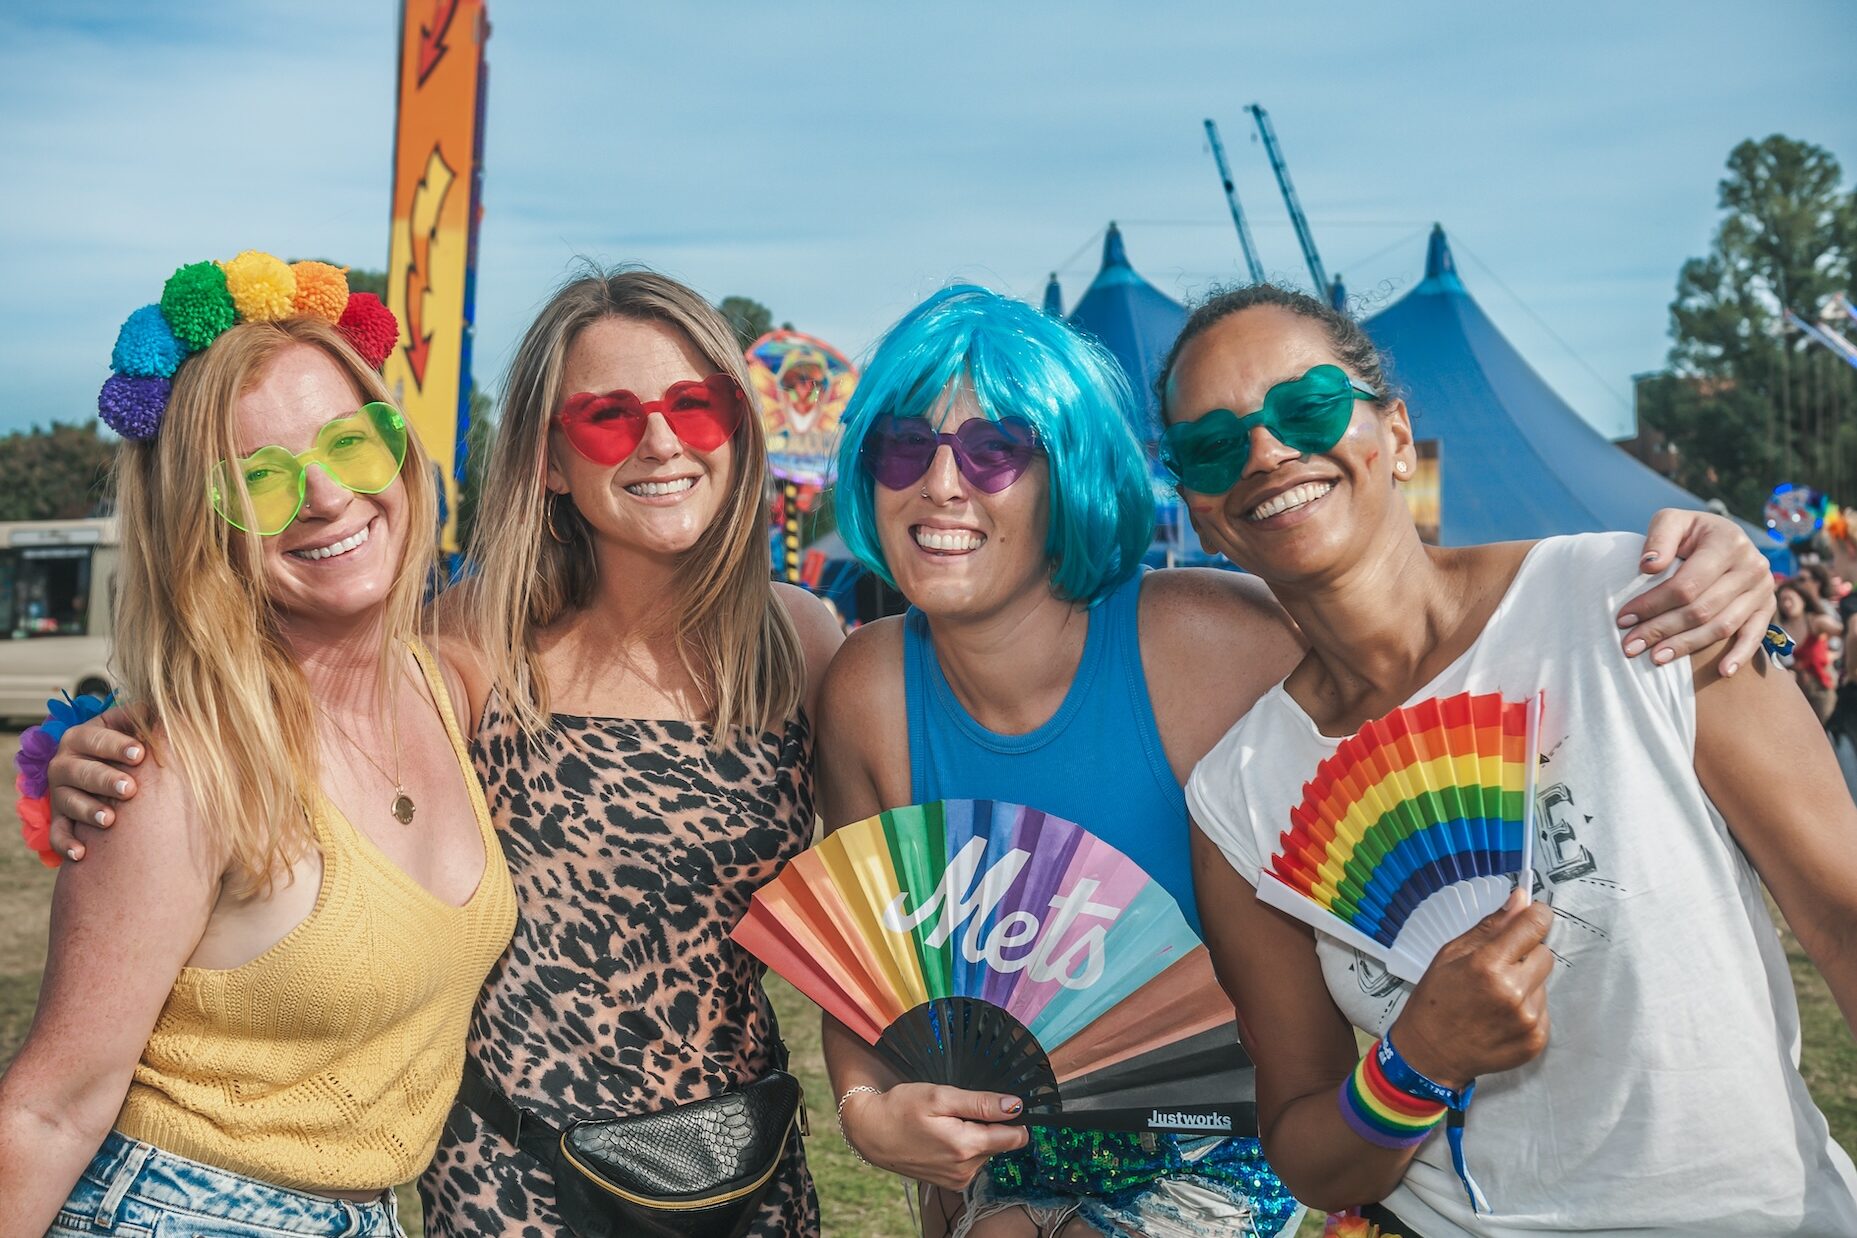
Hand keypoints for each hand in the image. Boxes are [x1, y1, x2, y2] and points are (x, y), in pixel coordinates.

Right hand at [46, 709, 144, 861]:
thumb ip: (146, 718)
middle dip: (105, 779)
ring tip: (110, 819)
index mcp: (81, 737)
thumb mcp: (134, 729)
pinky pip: (58, 834)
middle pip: (80, 771)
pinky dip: (67, 844)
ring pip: (68, 802)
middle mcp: (64, 764)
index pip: (95, 738)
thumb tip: (168, 708)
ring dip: (88, 810)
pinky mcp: (60, 819)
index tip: (140, 753)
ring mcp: (60, 793)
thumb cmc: (129, 749)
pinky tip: (82, 853)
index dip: (116, 744)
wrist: (112, 776)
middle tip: (130, 788)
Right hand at [838, 1083, 1027, 1189]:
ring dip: (974, 1135)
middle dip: (987, 1124)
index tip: (997, 1104)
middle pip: (999, 1143)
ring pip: (986, 1151)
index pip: (1015, 1137)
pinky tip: (942, 1136)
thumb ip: (981, 1103)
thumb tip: (1015, 1106)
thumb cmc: (902, 1109)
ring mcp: (958, 1179)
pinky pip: (971, 1161)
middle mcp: (966, 1169)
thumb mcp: (940, 1097)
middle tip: (957, 1111)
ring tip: (945, 1123)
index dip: (1012, 1117)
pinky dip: (963, 1147)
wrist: (871, 1132)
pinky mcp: (950, 1182)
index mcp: (967, 1147)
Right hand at [1387, 889, 1553, 1089]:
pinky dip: (1527, 1008)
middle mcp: (1513, 992)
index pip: (1535, 925)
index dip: (1535, 917)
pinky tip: (1502, 1016)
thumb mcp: (1451, 954)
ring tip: (1497, 997)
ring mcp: (1528, 1019)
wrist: (1431, 1054)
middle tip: (1500, 967)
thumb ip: (1490, 927)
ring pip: (1543, 982)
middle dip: (1527, 954)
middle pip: (1545, 953)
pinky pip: (1544, 1009)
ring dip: (1526, 983)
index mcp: (1488, 965)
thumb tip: (1521, 899)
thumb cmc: (1435, 1000)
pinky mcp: (1536, 1040)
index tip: (1530, 918)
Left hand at [1619, 510, 1775, 676]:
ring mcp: (1763, 589)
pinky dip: (1740, 655)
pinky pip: (1755, 636)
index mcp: (1728, 542)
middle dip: (1661, 630)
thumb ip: (1660, 537)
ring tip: (1655, 659)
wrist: (1723, 539)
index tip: (1622, 619)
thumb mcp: (1673, 521)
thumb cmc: (1690, 533)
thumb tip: (1648, 566)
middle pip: (1701, 609)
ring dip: (1687, 646)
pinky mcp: (1767, 607)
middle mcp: (1751, 566)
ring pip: (1722, 626)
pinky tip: (1721, 673)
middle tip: (1629, 647)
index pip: (1686, 584)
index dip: (1652, 604)